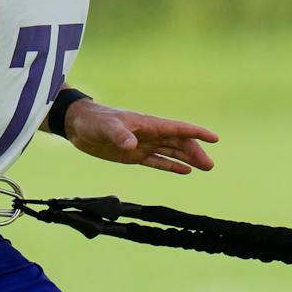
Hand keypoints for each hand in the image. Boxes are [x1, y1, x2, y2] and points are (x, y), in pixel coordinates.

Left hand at [64, 101, 218, 174]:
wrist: (77, 125)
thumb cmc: (93, 121)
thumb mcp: (106, 127)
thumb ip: (120, 135)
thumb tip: (132, 145)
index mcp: (147, 124)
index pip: (177, 128)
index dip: (196, 133)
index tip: (214, 138)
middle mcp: (149, 134)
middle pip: (179, 142)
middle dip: (196, 152)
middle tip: (210, 165)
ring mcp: (143, 144)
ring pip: (172, 152)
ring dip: (188, 159)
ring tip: (205, 167)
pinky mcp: (134, 155)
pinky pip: (158, 161)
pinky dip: (171, 165)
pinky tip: (185, 171)